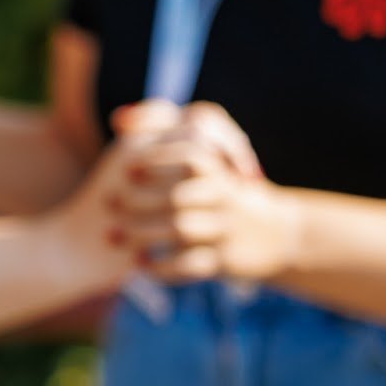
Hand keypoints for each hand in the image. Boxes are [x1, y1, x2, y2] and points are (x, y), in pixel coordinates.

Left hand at [107, 102, 295, 283]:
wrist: (277, 236)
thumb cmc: (224, 190)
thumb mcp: (209, 157)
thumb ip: (168, 132)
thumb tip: (120, 119)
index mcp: (220, 169)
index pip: (192, 156)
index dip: (158, 160)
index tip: (129, 169)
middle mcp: (225, 197)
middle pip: (177, 196)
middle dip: (137, 200)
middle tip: (109, 203)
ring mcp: (226, 229)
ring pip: (180, 229)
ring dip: (140, 233)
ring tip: (112, 236)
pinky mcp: (225, 261)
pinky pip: (190, 265)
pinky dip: (161, 267)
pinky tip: (139, 263)